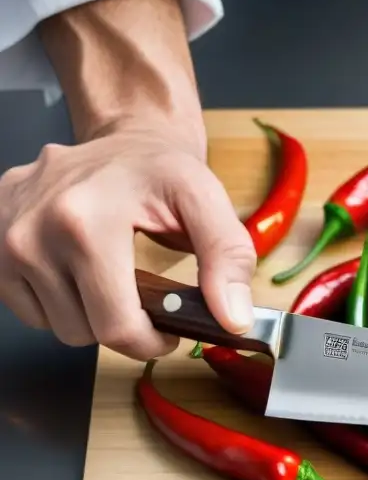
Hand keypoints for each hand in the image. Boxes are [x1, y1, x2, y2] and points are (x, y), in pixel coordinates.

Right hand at [0, 120, 256, 359]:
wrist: (124, 138)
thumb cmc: (162, 171)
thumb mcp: (207, 203)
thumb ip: (228, 260)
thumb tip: (232, 318)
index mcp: (85, 220)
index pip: (115, 325)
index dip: (151, 341)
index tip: (169, 330)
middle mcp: (33, 229)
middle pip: (83, 332)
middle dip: (123, 325)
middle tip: (145, 295)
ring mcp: (4, 235)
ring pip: (54, 326)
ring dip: (90, 314)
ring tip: (113, 275)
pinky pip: (28, 309)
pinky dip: (60, 301)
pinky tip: (81, 269)